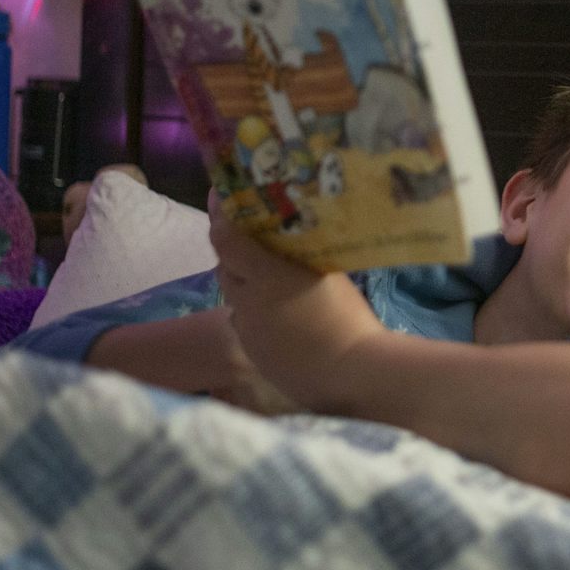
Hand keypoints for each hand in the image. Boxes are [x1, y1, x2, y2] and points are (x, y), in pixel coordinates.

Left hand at [208, 193, 382, 401]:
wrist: (350, 374)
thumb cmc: (348, 318)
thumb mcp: (329, 274)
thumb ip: (302, 256)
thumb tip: (291, 240)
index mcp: (267, 274)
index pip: (224, 237)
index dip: (219, 214)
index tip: (219, 195)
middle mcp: (248, 299)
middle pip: (224, 265)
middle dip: (232, 251)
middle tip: (250, 238)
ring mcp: (247, 328)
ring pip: (233, 295)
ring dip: (243, 283)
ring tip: (267, 278)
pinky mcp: (252, 351)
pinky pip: (245, 322)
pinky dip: (254, 312)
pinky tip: (278, 314)